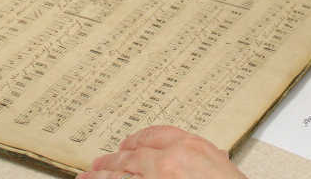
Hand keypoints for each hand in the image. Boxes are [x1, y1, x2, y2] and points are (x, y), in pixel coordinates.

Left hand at [77, 126, 246, 178]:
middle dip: (114, 158)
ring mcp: (156, 178)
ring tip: (88, 177)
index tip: (128, 144)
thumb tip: (202, 161)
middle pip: (134, 153)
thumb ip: (206, 159)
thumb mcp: (222, 168)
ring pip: (122, 173)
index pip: (157, 134)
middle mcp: (170, 159)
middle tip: (100, 163)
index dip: (138, 139)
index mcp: (191, 146)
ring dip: (103, 175)